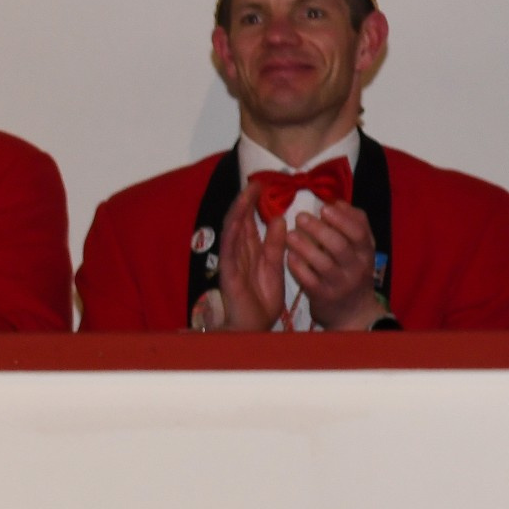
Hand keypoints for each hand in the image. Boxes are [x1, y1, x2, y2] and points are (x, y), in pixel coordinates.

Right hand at [209, 185, 284, 331]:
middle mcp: (238, 254)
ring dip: (238, 212)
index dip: (253, 204)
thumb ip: (275, 244)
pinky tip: (237, 220)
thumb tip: (279, 219)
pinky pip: (230, 250)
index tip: (261, 186)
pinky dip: (233, 234)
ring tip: (246, 194)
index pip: (249, 223)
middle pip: (239, 223)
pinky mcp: (229, 274)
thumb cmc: (261, 301)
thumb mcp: (274, 267)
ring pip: (233, 232)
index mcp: (249, 252)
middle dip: (245, 202)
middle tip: (254, 182)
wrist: (253, 326)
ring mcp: (231, 262)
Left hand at [286, 201, 384, 329]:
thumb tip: (338, 202)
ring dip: (304, 246)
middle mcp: (356, 268)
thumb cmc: (352, 272)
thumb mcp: (360, 250)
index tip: (324, 207)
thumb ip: (352, 225)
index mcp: (366, 252)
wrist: (353, 313)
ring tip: (290, 235)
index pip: (359, 232)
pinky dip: (298, 267)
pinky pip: (309, 280)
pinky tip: (288, 256)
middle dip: (319, 229)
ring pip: (323, 263)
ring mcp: (339, 283)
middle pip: (340, 246)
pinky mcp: (323, 296)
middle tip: (300, 217)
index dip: (342, 219)